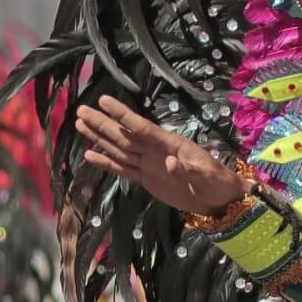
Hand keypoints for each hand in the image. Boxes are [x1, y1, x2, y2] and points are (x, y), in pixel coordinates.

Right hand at [75, 97, 243, 216]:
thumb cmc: (219, 184)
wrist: (221, 201)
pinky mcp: (146, 179)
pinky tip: (91, 155)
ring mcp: (149, 164)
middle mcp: (155, 151)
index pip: (142, 127)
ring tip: (80, 124)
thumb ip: (188, 170)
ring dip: (99, 136)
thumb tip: (170, 162)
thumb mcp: (208, 176)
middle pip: (123, 134)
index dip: (122, 114)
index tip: (104, 100)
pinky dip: (106, 163)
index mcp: (170, 145)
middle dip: (102, 122)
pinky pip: (123, 169)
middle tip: (80, 109)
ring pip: (119, 148)